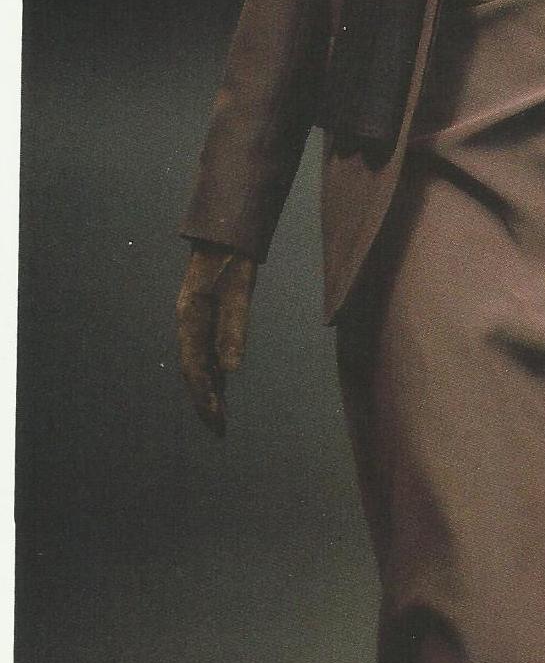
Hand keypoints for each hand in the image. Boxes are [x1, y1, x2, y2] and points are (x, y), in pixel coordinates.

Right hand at [176, 244, 256, 434]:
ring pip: (198, 362)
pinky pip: (204, 351)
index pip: (194, 370)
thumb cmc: (233, 263)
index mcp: (190, 321)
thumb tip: (231, 369)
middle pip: (193, 371)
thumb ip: (234, 331)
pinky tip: (222, 382)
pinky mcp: (203, 316)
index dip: (205, 398)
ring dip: (208, 389)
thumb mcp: (238, 295)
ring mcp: (193, 320)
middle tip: (219, 429)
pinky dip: (212, 371)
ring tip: (220, 415)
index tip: (217, 422)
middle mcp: (188, 324)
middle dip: (204, 401)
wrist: (224, 234)